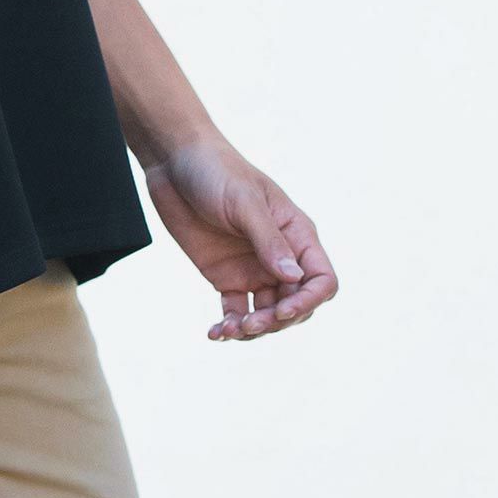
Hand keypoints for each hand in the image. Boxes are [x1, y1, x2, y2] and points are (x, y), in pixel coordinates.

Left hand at [145, 138, 338, 341]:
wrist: (176, 164)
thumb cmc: (216, 173)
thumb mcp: (245, 205)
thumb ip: (268, 242)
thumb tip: (293, 279)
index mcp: (296, 234)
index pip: (321, 280)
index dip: (307, 301)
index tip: (280, 310)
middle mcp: (280, 256)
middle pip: (295, 304)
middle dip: (276, 322)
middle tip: (247, 325)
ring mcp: (253, 269)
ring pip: (266, 314)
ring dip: (251, 329)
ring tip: (226, 331)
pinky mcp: (226, 277)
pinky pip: (235, 312)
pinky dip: (228, 326)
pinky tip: (214, 332)